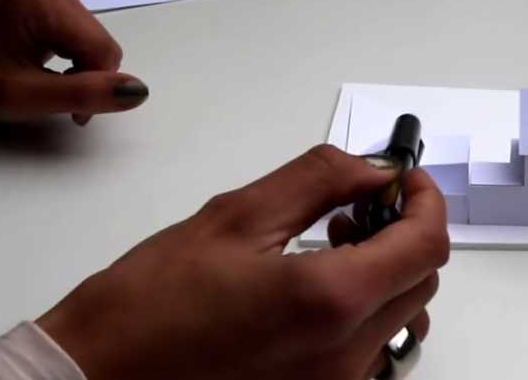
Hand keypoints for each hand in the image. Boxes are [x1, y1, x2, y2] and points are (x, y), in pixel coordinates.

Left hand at [0, 0, 147, 126]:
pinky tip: (57, 69)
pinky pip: (88, 36)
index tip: (72, 112)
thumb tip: (138, 91)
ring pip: (99, 43)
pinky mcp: (57, 0)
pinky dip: (79, 60)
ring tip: (53, 84)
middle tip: (58, 99)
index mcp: (43, 1)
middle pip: (101, 45)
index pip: (101, 50)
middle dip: (89, 77)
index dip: (96, 86)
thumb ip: (82, 94)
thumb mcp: (26, 97)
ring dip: (85, 71)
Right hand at [37, 145, 448, 379]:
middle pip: (422, 281)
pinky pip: (372, 351)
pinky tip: (319, 292)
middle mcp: (346, 355)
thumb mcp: (236, 217)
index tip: (403, 179)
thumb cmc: (151, 301)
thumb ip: (319, 181)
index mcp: (330, 302)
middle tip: (354, 207)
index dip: (425, 200)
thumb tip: (374, 169)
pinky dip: (366, 311)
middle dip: (403, 232)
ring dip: (387, 273)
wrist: (101, 375)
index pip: (425, 244)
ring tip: (333, 247)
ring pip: (403, 319)